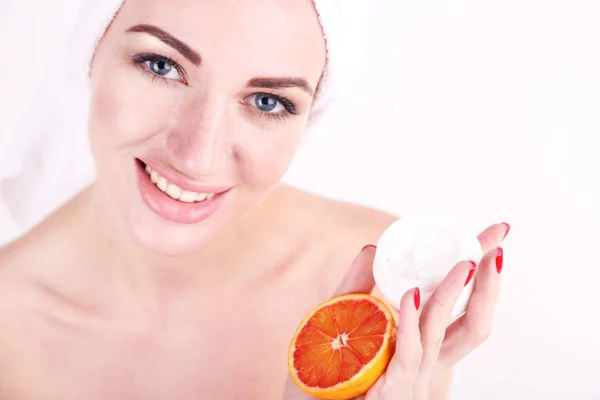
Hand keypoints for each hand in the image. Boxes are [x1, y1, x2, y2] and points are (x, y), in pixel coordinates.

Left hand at [283, 222, 508, 399]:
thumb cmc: (324, 375)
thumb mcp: (341, 322)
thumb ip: (357, 288)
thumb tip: (374, 247)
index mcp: (422, 349)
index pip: (463, 310)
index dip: (483, 276)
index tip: (496, 237)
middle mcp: (425, 364)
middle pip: (472, 325)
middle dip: (488, 284)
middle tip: (497, 247)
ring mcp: (411, 380)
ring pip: (441, 333)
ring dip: (454, 293)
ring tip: (466, 261)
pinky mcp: (390, 392)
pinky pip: (406, 355)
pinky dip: (411, 322)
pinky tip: (411, 294)